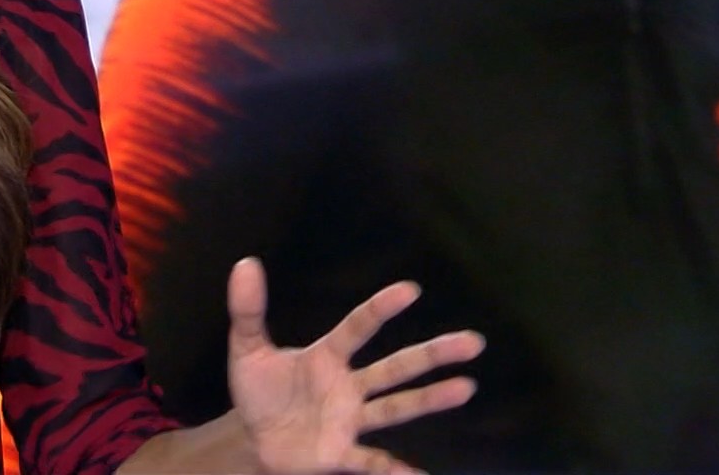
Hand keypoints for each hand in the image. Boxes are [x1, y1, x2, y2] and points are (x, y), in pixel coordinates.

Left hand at [225, 258, 482, 474]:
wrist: (251, 438)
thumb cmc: (258, 390)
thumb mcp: (247, 348)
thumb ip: (247, 310)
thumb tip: (245, 264)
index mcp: (327, 356)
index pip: (358, 328)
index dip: (380, 309)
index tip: (410, 289)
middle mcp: (348, 385)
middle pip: (396, 367)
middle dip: (433, 355)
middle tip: (473, 341)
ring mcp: (350, 420)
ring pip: (396, 407)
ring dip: (430, 399)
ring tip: (467, 387)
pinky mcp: (342, 453)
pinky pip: (374, 462)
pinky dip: (396, 470)